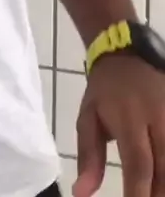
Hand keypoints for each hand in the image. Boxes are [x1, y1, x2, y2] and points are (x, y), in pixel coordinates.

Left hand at [73, 55, 164, 196]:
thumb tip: (81, 194)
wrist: (127, 53)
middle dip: (156, 195)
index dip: (138, 194)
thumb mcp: (88, 117)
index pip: (139, 165)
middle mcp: (158, 120)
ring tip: (153, 194)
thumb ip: (87, 157)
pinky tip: (162, 179)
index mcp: (130, 120)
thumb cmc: (104, 90)